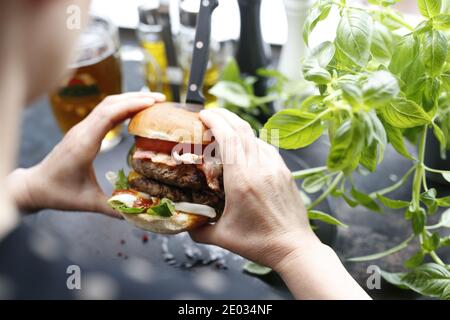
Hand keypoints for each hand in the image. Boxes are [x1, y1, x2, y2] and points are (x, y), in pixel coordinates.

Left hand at [7, 92, 164, 216]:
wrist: (34, 186)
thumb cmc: (58, 193)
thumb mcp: (87, 203)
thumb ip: (114, 208)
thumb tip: (140, 214)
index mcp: (84, 144)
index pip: (109, 115)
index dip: (131, 105)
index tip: (152, 103)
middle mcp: (82, 131)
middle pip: (110, 104)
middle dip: (136, 98)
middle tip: (160, 99)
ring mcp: (81, 129)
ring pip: (106, 105)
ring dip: (129, 100)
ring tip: (152, 101)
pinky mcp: (82, 131)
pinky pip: (103, 112)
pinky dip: (121, 107)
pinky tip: (134, 111)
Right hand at [190, 109, 369, 299]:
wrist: (294, 247)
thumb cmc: (259, 243)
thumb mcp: (222, 237)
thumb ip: (199, 229)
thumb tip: (186, 223)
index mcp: (242, 180)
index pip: (228, 138)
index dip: (215, 121)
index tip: (204, 114)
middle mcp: (260, 168)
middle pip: (242, 129)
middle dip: (225, 116)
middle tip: (211, 113)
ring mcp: (275, 168)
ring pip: (255, 136)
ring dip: (239, 127)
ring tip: (226, 128)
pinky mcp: (285, 172)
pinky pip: (267, 147)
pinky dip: (253, 140)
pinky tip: (247, 145)